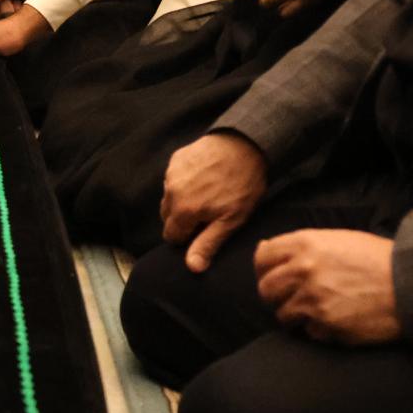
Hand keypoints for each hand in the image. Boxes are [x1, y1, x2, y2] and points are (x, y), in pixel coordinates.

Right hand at [158, 132, 266, 271]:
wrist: (245, 145)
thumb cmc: (242, 185)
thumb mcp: (231, 220)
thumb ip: (207, 244)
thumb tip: (192, 268)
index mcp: (182, 211)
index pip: (171, 236)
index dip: (188, 238)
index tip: (205, 230)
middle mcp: (170, 192)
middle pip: (167, 218)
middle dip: (183, 220)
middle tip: (208, 214)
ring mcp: (171, 174)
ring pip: (169, 198)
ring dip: (182, 201)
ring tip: (208, 194)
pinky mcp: (176, 159)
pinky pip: (173, 179)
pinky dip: (184, 183)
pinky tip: (204, 178)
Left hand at [254, 228, 398, 342]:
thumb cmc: (379, 259)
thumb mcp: (339, 240)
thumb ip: (301, 245)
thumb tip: (264, 248)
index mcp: (305, 244)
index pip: (262, 257)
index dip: (264, 268)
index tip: (272, 275)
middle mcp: (303, 271)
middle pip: (266, 289)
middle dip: (276, 295)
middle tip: (293, 297)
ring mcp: (313, 300)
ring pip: (283, 315)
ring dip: (297, 315)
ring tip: (319, 310)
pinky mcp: (325, 326)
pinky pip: (308, 332)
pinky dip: (318, 330)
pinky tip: (337, 320)